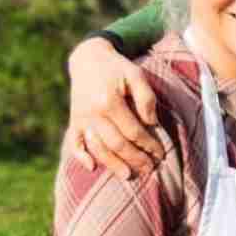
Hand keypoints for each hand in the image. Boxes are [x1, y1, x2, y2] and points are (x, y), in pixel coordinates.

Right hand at [66, 38, 163, 179]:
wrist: (88, 59)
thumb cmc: (118, 69)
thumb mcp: (137, 75)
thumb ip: (146, 98)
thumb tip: (152, 124)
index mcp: (109, 101)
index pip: (133, 131)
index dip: (149, 145)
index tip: (161, 154)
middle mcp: (92, 113)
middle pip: (116, 144)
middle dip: (135, 159)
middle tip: (150, 169)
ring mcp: (81, 118)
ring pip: (97, 148)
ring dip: (112, 164)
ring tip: (128, 176)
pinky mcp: (74, 120)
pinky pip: (75, 142)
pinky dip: (81, 156)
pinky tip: (92, 168)